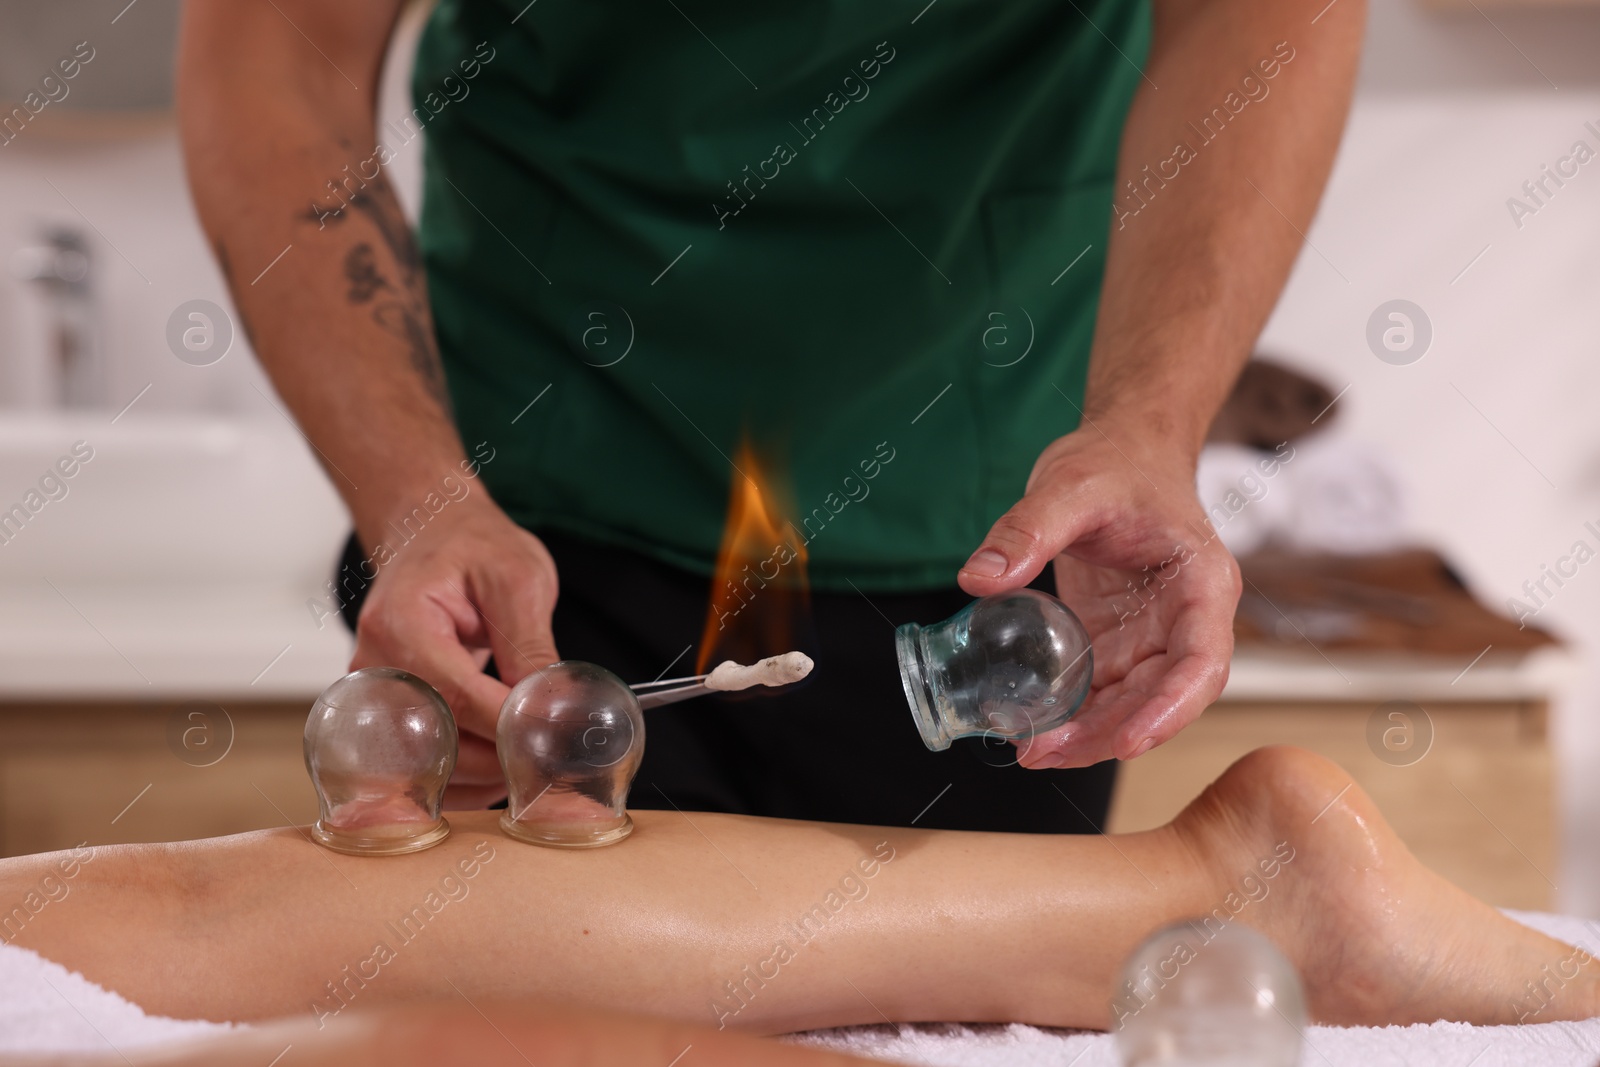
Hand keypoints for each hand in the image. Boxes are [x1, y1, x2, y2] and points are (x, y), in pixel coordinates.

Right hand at [349, 498, 559, 806]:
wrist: (433, 535)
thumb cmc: (471, 548)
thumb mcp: (518, 577)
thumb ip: (530, 645)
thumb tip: (550, 707)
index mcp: (400, 623)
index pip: (455, 696)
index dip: (507, 726)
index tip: (553, 741)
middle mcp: (374, 665)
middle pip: (436, 738)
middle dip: (498, 758)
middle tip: (553, 763)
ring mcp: (372, 694)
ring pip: (424, 760)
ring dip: (481, 776)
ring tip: (532, 765)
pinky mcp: (383, 712)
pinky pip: (419, 759)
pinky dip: (461, 775)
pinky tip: (500, 770)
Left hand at [958, 424, 1239, 767]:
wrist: (1123, 450)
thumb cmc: (1117, 462)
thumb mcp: (1068, 486)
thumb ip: (1026, 530)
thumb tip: (978, 578)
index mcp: (1202, 584)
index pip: (1201, 662)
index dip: (1169, 709)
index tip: (1128, 741)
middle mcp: (1187, 620)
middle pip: (1162, 698)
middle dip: (1108, 734)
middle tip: (1043, 751)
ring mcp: (1154, 635)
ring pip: (1132, 704)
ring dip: (1088, 734)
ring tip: (1030, 749)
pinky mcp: (1120, 640)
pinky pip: (1103, 689)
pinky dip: (1073, 713)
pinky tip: (1032, 726)